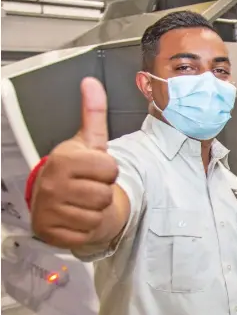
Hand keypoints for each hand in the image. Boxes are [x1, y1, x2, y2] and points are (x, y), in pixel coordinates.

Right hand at [31, 77, 118, 248]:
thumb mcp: (88, 142)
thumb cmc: (77, 170)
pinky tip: (76, 218)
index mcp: (63, 159)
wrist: (58, 200)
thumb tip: (91, 82)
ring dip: (96, 211)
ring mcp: (49, 209)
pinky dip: (86, 228)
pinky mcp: (50, 232)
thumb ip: (93, 114)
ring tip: (83, 202)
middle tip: (89, 187)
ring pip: (97, 215)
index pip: (110, 168)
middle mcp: (52, 184)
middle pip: (105, 194)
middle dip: (103, 192)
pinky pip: (86, 233)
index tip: (96, 169)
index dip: (109, 171)